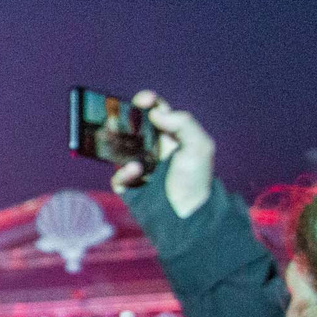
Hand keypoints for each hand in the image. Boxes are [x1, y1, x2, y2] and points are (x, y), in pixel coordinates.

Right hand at [110, 90, 215, 219]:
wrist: (188, 215)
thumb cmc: (197, 180)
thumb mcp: (199, 146)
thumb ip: (183, 123)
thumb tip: (155, 114)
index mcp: (172, 136)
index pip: (156, 111)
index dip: (148, 101)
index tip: (143, 100)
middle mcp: (154, 148)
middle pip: (133, 126)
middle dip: (124, 118)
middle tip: (119, 116)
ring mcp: (140, 166)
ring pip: (119, 148)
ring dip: (117, 143)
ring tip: (122, 141)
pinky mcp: (130, 185)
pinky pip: (118, 175)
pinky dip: (123, 172)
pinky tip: (135, 170)